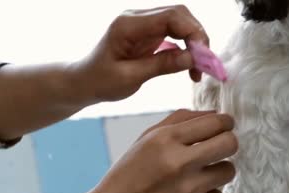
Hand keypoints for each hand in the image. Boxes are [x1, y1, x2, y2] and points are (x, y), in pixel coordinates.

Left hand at [69, 5, 208, 102]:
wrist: (83, 81)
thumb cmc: (99, 80)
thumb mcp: (129, 78)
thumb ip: (160, 66)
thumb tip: (191, 58)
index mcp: (129, 25)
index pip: (171, 16)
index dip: (193, 33)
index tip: (203, 57)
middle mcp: (137, 19)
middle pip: (179, 15)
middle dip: (197, 37)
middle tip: (204, 64)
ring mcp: (144, 25)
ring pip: (180, 22)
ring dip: (194, 43)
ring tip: (198, 69)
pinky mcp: (149, 34)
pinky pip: (175, 33)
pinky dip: (187, 48)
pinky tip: (189, 65)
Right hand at [93, 109, 237, 192]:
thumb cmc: (133, 168)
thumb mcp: (149, 135)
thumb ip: (183, 119)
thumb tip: (217, 114)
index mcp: (167, 138)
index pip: (216, 123)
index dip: (226, 122)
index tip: (225, 126)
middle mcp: (180, 162)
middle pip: (230, 144)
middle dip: (228, 142)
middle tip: (219, 146)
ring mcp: (189, 188)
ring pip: (229, 170)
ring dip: (219, 169)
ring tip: (203, 171)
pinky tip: (194, 191)